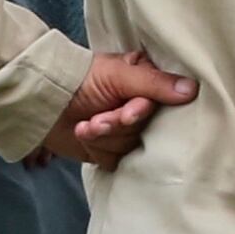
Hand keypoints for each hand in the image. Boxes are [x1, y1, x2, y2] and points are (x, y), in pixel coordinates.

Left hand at [43, 51, 194, 165]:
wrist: (42, 101)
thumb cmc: (80, 78)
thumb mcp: (117, 74)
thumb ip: (153, 83)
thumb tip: (192, 89)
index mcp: (146, 81)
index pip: (164, 103)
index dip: (142, 111)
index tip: (128, 111)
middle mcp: (141, 105)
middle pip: (147, 129)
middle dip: (117, 124)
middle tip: (98, 118)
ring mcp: (126, 129)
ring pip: (131, 145)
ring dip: (104, 136)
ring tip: (86, 124)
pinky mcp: (111, 149)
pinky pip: (116, 159)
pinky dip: (97, 148)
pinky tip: (84, 134)